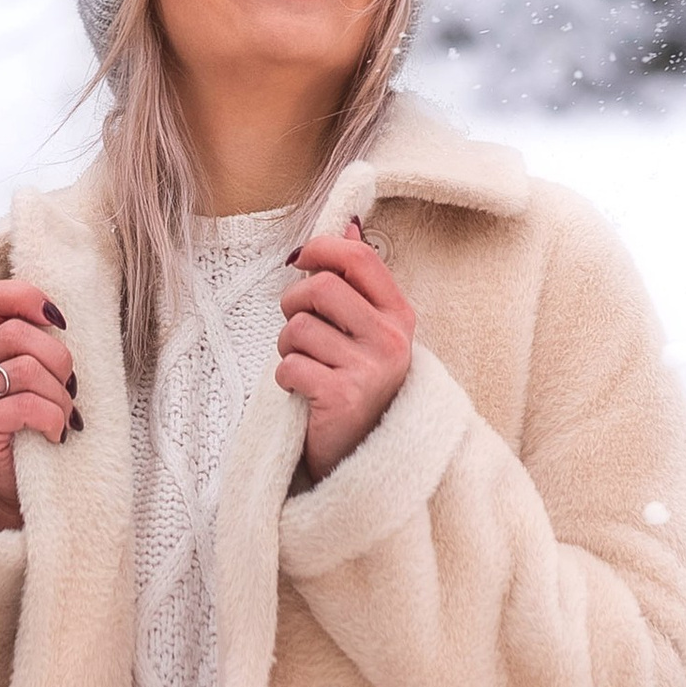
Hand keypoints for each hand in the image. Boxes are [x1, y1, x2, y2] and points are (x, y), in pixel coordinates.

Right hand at [0, 281, 79, 529]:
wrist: (21, 488)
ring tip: (62, 418)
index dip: (30, 298)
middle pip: (19, 334)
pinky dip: (53, 420)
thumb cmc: (37, 426)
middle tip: (69, 391)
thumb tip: (61, 317)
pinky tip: (54, 435)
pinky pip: (26, 406)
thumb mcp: (39, 376)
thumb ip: (38, 343)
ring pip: (27, 370)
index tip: (60, 323)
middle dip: (59, 362)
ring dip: (60, 397)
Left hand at [279, 223, 414, 483]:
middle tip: (298, 328)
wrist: (367, 459)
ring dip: (288, 347)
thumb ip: (359, 281)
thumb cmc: (361, 385)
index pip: (359, 259)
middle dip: (294, 303)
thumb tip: (347, 227)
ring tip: (306, 365)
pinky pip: (290, 365)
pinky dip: (286, 378)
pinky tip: (303, 391)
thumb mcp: (369, 331)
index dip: (321, 251)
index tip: (301, 261)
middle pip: (321, 288)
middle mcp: (391, 340)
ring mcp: (369, 369)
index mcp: (399, 316)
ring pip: (298, 328)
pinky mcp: (342, 397)